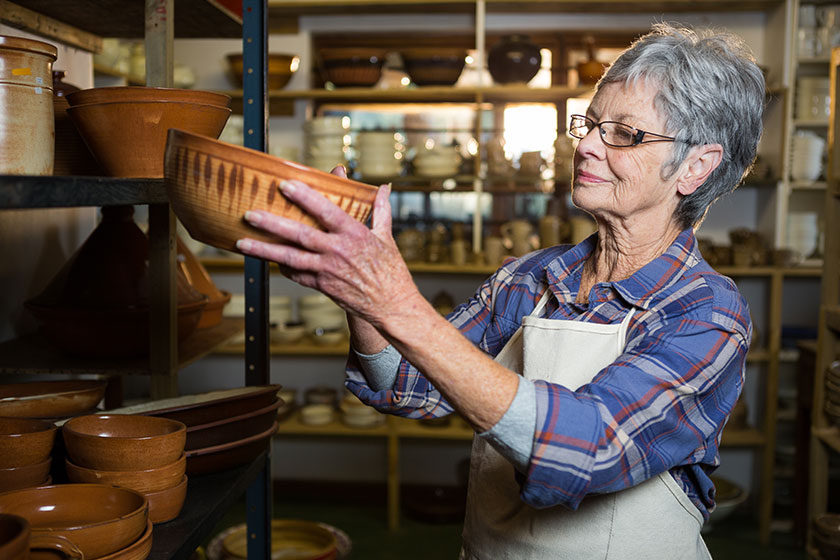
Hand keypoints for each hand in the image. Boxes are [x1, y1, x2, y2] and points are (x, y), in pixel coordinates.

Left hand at [235, 166, 418, 325]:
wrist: (391, 305)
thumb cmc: (390, 270)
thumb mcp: (387, 236)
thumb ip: (380, 210)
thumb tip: (383, 188)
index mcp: (355, 234)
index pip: (326, 211)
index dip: (305, 197)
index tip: (285, 185)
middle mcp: (338, 252)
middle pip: (300, 235)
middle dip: (272, 224)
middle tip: (250, 214)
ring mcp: (327, 271)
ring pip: (290, 258)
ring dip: (264, 250)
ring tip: (242, 242)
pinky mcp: (322, 286)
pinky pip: (296, 275)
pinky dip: (282, 267)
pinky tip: (270, 259)